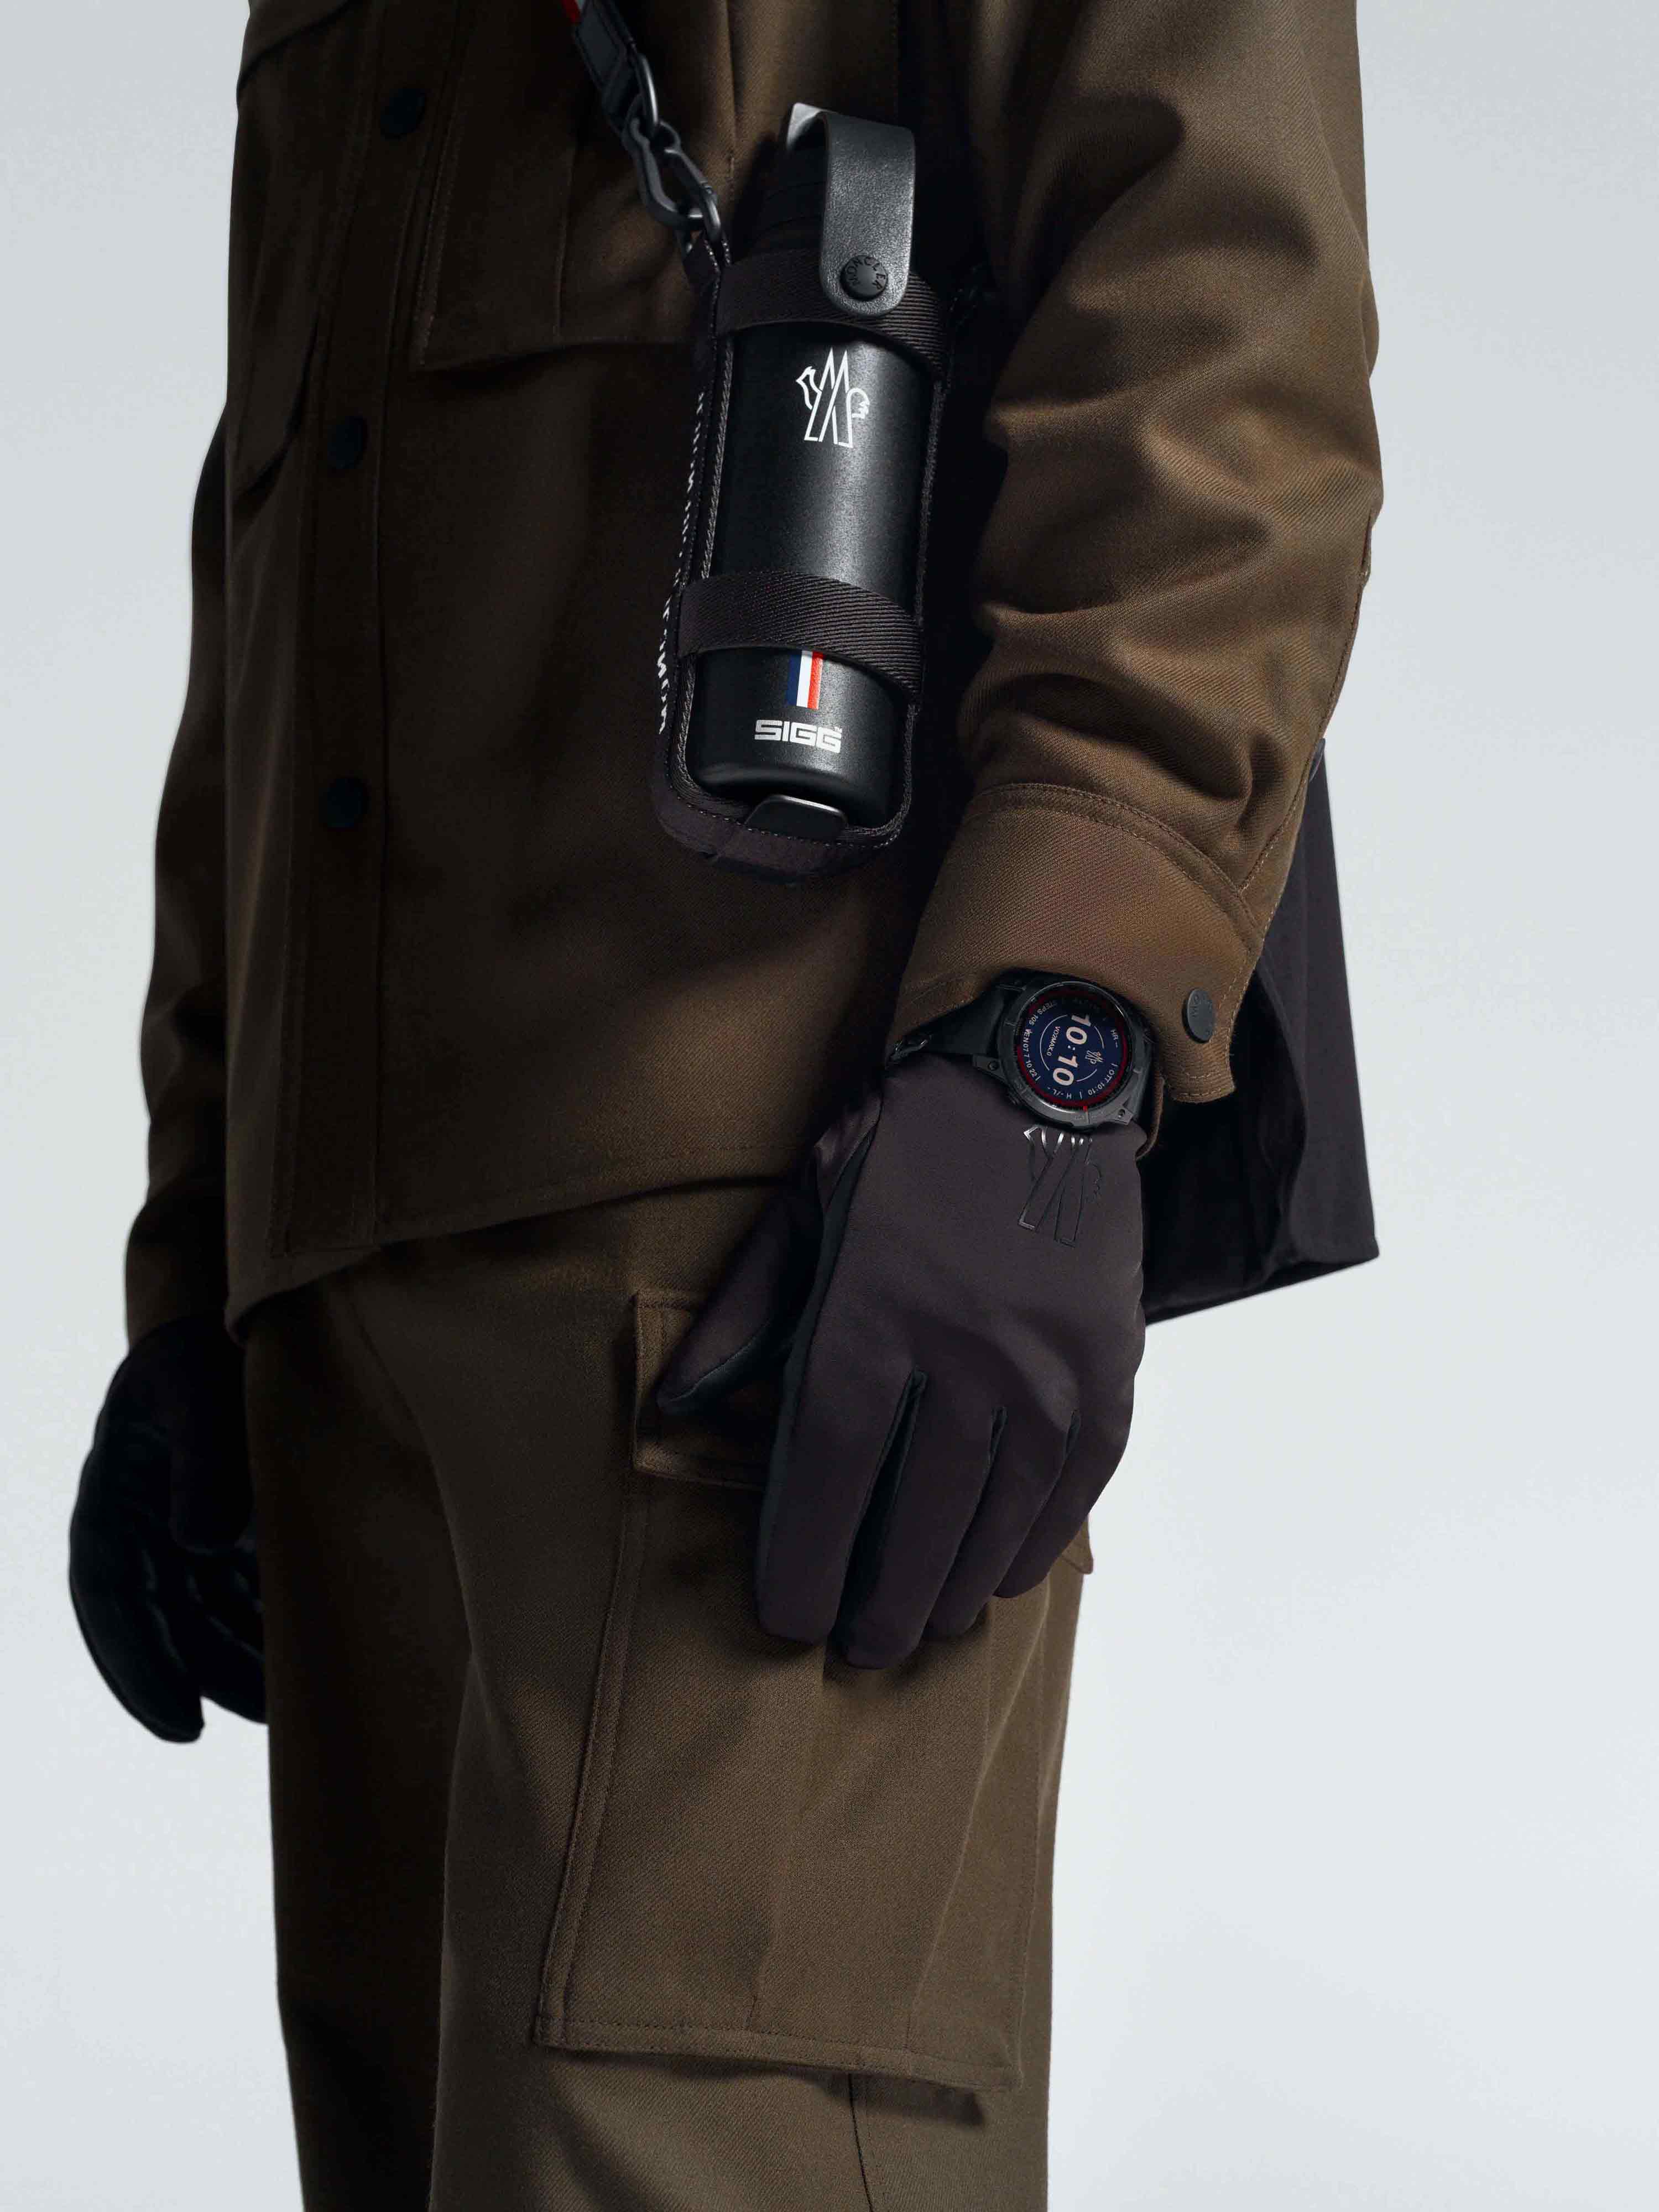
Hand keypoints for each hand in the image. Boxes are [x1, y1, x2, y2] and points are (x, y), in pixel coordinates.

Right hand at [68, 1316, 263, 1740]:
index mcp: (111, 1506)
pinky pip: (240, 1595)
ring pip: (204, 1621)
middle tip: (253, 1730)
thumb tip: (201, 1544)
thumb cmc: (205, 1354)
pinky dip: (267, 1627)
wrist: (235, 1324)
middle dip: (201, 1682)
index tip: (181, 1725)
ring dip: (239, 1666)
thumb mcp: (198, 1391)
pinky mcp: (228, 1529)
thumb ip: (204, 1458)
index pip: (112, 1605)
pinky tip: (308, 1657)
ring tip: (290, 1710)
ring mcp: (183, 1533)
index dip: (140, 1670)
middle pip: (162, 1628)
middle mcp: (142, 1531)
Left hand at [659, 1053, 1144, 1666]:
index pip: (827, 1482)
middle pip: (913, 1524)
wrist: (1039, 1082)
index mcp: (870, 1323)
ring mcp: (1047, 1375)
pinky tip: (1001, 1574)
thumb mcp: (801, 1211)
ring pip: (994, 1523)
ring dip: (955, 1587)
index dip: (806, 1565)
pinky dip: (1034, 1544)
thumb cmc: (904, 1149)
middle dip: (880, 1602)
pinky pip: (1071, 1492)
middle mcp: (964, 1362)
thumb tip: (674, 1409)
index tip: (790, 1617)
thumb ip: (740, 1318)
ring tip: (924, 1621)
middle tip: (859, 1643)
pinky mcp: (1109, 1374)